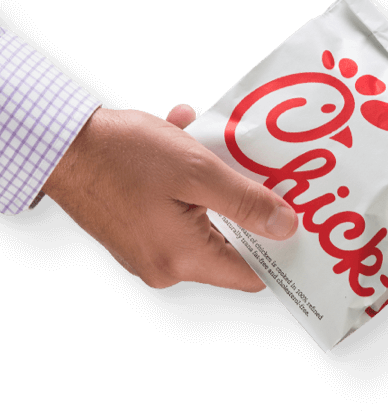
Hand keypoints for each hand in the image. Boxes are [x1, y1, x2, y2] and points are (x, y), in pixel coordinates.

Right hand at [42, 104, 297, 291]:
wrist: (60, 144)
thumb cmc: (123, 155)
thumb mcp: (198, 172)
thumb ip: (246, 203)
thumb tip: (285, 227)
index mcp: (183, 259)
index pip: (250, 276)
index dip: (278, 254)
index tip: (295, 227)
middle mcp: (165, 266)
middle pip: (228, 248)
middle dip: (248, 213)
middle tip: (266, 181)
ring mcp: (149, 252)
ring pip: (203, 227)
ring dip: (216, 192)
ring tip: (220, 154)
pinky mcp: (137, 234)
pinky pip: (177, 216)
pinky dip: (189, 188)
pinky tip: (187, 147)